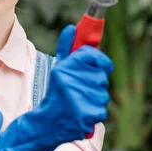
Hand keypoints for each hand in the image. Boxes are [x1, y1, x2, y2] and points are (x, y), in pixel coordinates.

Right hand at [0, 24, 112, 150]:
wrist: (46, 124)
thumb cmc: (55, 94)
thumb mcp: (58, 69)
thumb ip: (67, 49)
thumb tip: (71, 27)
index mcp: (63, 69)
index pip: (92, 56)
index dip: (102, 61)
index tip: (105, 66)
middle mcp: (69, 83)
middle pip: (101, 77)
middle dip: (95, 84)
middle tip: (81, 90)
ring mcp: (77, 100)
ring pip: (103, 94)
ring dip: (95, 99)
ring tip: (79, 102)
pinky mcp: (85, 116)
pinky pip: (101, 110)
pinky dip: (94, 113)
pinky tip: (81, 113)